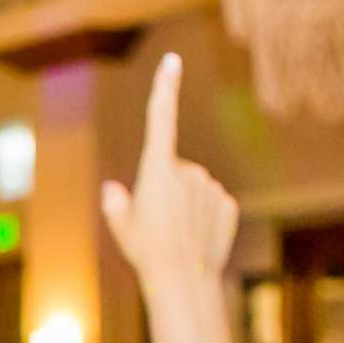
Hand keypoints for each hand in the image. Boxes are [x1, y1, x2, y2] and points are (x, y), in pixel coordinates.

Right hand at [100, 55, 237, 295]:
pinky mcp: (228, 203)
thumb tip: (115, 189)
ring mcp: (210, 186)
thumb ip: (116, 202)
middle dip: (165, 191)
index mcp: (156, 170)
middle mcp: (187, 170)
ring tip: (176, 236)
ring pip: (194, 189)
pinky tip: (196, 239)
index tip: (172, 62)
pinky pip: (211, 204)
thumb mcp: (122, 227)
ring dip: (185, 206)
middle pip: (173, 172)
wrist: (183, 280)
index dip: (165, 88)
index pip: (161, 119)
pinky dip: (203, 218)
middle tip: (156, 225)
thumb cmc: (145, 252)